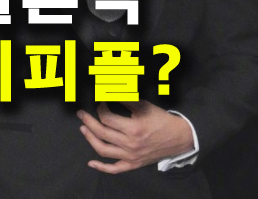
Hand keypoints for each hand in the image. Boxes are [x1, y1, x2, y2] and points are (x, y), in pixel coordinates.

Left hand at [76, 100, 193, 173]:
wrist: (179, 138)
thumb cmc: (160, 119)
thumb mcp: (143, 105)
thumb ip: (125, 99)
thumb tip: (107, 91)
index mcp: (133, 128)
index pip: (107, 118)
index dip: (100, 108)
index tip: (100, 102)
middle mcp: (131, 144)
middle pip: (102, 133)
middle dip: (88, 121)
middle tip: (81, 114)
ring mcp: (131, 156)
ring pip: (104, 150)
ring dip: (90, 139)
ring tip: (83, 129)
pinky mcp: (134, 164)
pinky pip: (115, 169)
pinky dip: (102, 167)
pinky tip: (91, 163)